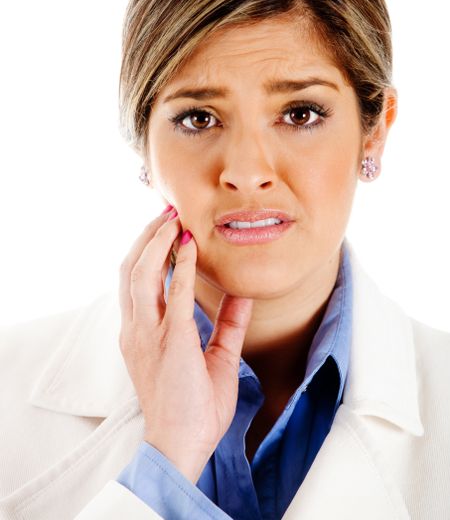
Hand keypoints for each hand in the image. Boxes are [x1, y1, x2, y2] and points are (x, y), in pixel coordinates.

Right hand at [118, 207, 253, 483]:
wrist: (180, 447)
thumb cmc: (193, 410)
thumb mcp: (217, 359)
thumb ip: (228, 325)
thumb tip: (243, 297)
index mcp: (141, 333)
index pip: (136, 280)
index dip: (148, 249)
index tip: (166, 227)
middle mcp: (136, 329)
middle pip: (132, 268)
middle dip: (148, 236)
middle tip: (166, 211)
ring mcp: (147, 335)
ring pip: (141, 273)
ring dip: (156, 241)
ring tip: (172, 218)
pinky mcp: (169, 342)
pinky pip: (172, 295)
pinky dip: (179, 266)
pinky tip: (189, 244)